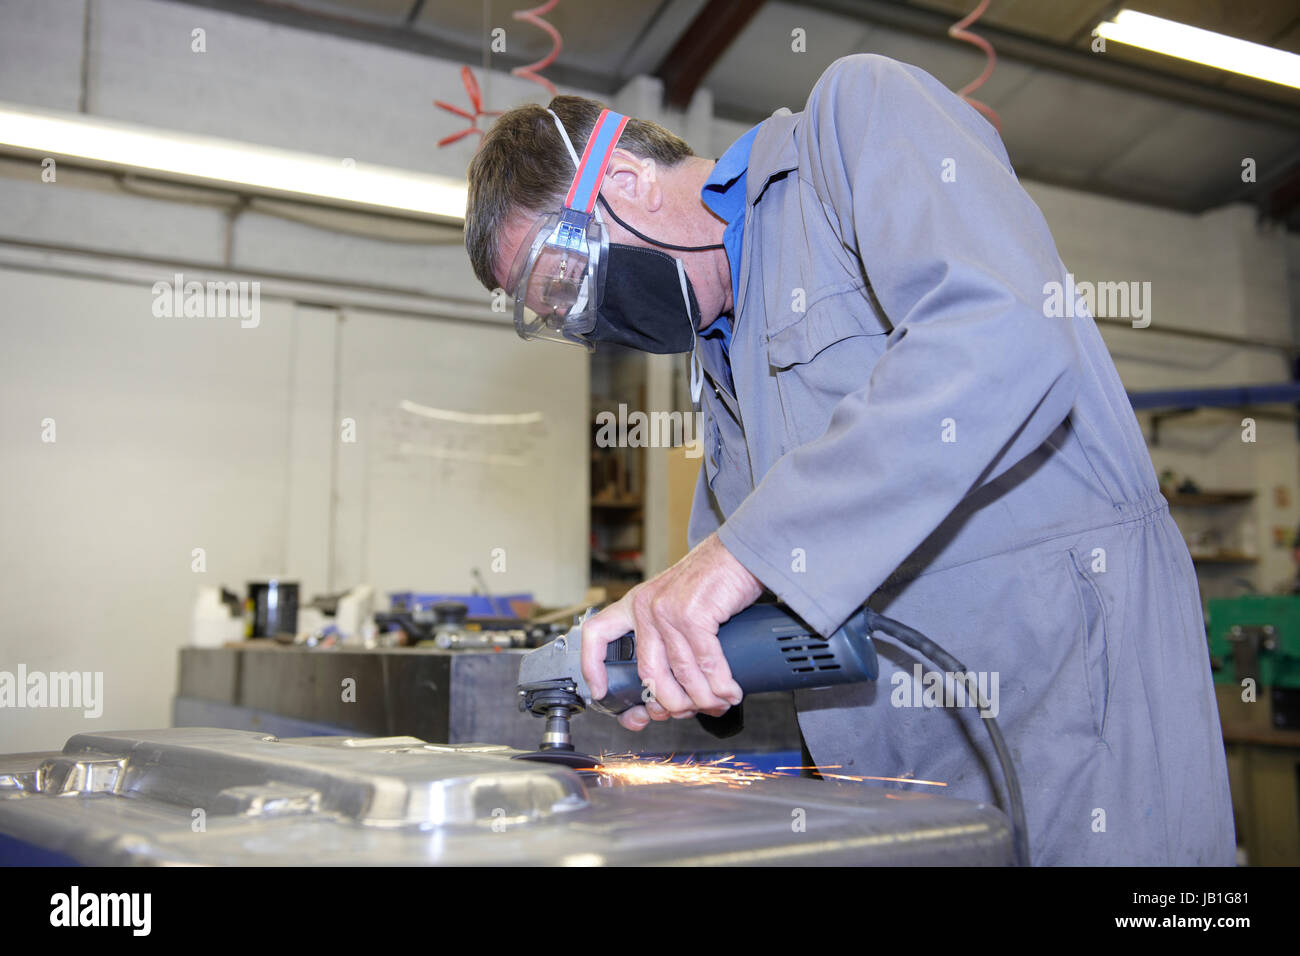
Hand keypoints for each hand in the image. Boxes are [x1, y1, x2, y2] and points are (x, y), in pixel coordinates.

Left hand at [581, 534, 762, 730]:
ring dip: (703, 698)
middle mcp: (645, 606)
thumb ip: (666, 640)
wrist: (739, 551)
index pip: (596, 633)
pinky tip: (729, 691)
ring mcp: (667, 609)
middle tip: (688, 710)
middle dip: (671, 703)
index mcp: (635, 605)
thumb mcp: (676, 605)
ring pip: (681, 673)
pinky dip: (720, 684)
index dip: (592, 666)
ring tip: (718, 703)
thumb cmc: (712, 580)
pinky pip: (705, 663)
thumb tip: (671, 691)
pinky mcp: (694, 613)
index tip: (600, 692)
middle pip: (648, 673)